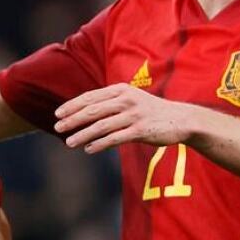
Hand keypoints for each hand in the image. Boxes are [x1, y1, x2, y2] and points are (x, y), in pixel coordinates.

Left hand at [53, 83, 193, 153]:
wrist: (181, 119)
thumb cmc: (150, 111)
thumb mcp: (130, 100)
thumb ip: (110, 103)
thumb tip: (84, 113)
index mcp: (121, 90)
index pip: (90, 96)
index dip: (72, 105)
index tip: (57, 113)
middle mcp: (126, 100)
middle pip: (92, 110)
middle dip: (72, 119)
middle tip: (57, 127)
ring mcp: (134, 115)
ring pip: (101, 125)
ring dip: (82, 134)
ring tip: (69, 142)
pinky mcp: (141, 130)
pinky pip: (115, 138)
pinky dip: (99, 144)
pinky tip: (88, 149)